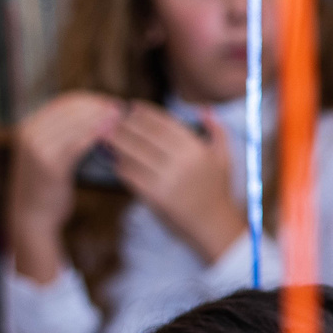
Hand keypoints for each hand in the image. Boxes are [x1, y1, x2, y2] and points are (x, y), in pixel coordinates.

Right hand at [6, 93, 122, 281]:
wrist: (32, 214)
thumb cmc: (49, 184)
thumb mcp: (53, 154)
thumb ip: (65, 135)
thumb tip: (94, 117)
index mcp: (30, 125)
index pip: (63, 102)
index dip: (90, 99)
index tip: (112, 102)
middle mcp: (29, 132)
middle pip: (69, 109)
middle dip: (98, 106)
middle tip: (122, 108)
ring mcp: (36, 147)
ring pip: (74, 125)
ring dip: (100, 119)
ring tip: (121, 120)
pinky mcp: (48, 164)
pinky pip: (76, 145)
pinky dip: (94, 138)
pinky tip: (111, 137)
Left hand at [108, 104, 242, 263]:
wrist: (214, 225)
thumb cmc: (218, 189)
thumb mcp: (225, 158)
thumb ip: (218, 130)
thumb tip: (204, 109)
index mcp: (195, 148)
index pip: (160, 121)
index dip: (141, 111)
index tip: (130, 107)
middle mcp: (182, 161)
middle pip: (142, 133)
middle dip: (122, 124)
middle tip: (110, 120)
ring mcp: (168, 179)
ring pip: (131, 152)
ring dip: (116, 143)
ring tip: (107, 137)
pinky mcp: (155, 195)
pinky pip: (129, 174)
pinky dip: (119, 165)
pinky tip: (116, 161)